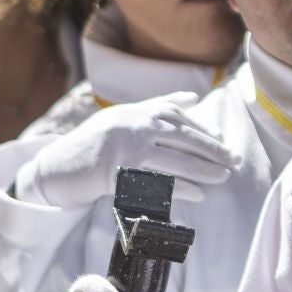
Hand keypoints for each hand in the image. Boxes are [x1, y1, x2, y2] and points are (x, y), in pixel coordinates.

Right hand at [13, 95, 230, 209]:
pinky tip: (196, 194)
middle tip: (234, 161)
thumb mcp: (126, 115)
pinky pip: (155, 182)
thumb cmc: (96, 141)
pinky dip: (178, 188)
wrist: (58, 166)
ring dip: (202, 169)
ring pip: (174, 159)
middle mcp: (135, 125)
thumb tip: (194, 97)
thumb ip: (159, 105)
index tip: (224, 144)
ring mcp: (126, 149)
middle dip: (212, 150)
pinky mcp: (119, 173)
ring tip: (222, 177)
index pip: (181, 120)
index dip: (205, 132)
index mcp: (140, 111)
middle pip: (183, 138)